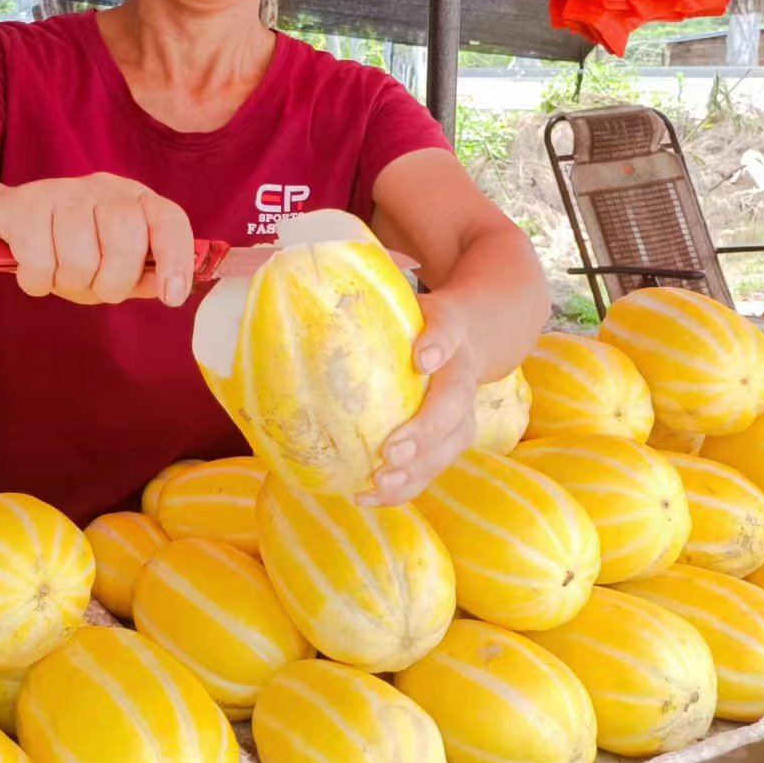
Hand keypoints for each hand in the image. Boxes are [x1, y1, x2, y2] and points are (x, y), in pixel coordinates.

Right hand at [0, 174, 196, 306]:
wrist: (7, 218)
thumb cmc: (70, 246)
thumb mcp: (112, 263)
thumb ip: (142, 276)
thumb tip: (170, 289)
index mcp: (136, 200)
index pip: (168, 220)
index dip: (176, 258)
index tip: (172, 296)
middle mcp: (104, 188)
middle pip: (124, 241)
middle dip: (112, 282)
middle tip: (95, 289)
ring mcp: (64, 192)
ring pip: (79, 258)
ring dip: (69, 284)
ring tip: (61, 275)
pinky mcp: (26, 204)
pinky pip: (39, 264)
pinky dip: (38, 282)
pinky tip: (35, 270)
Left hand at [357, 294, 479, 506]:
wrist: (471, 331)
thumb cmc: (415, 315)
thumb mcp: (397, 293)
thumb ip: (361, 283)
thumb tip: (292, 265)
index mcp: (449, 326)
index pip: (447, 329)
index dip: (438, 342)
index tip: (422, 357)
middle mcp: (461, 369)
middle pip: (454, 400)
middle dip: (426, 428)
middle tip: (394, 450)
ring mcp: (462, 407)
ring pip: (450, 443)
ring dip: (417, 469)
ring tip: (379, 483)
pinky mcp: (452, 437)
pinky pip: (434, 466)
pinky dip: (404, 486)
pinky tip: (367, 496)